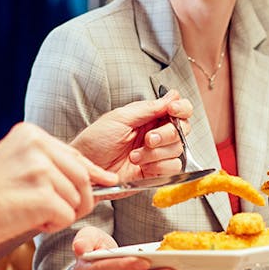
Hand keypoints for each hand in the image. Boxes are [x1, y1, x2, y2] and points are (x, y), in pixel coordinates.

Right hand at [0, 122, 119, 242]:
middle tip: (65, 213)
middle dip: (81, 199)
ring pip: (76, 198)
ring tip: (36, 215)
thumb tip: (90, 174)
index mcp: (30, 134)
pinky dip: (55, 224)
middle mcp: (36, 146)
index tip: (105, 181)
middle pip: (82, 176)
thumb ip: (48, 164)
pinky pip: (67, 215)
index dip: (93, 172)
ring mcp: (40, 169)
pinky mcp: (42, 194)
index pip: (74, 154)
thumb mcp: (16, 165)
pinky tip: (34, 221)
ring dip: (63, 213)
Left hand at [71, 90, 194, 182]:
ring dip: (156, 153)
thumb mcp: (119, 118)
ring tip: (134, 156)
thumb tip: (172, 96)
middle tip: (147, 139)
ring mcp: (157, 154)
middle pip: (182, 129)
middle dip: (166, 134)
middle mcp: (156, 134)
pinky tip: (141, 167)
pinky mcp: (156, 173)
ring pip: (178, 150)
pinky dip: (158, 166)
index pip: (178, 109)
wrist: (86, 169)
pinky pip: (173, 167)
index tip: (172, 110)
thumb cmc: (95, 141)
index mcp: (149, 117)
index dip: (181, 108)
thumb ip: (148, 108)